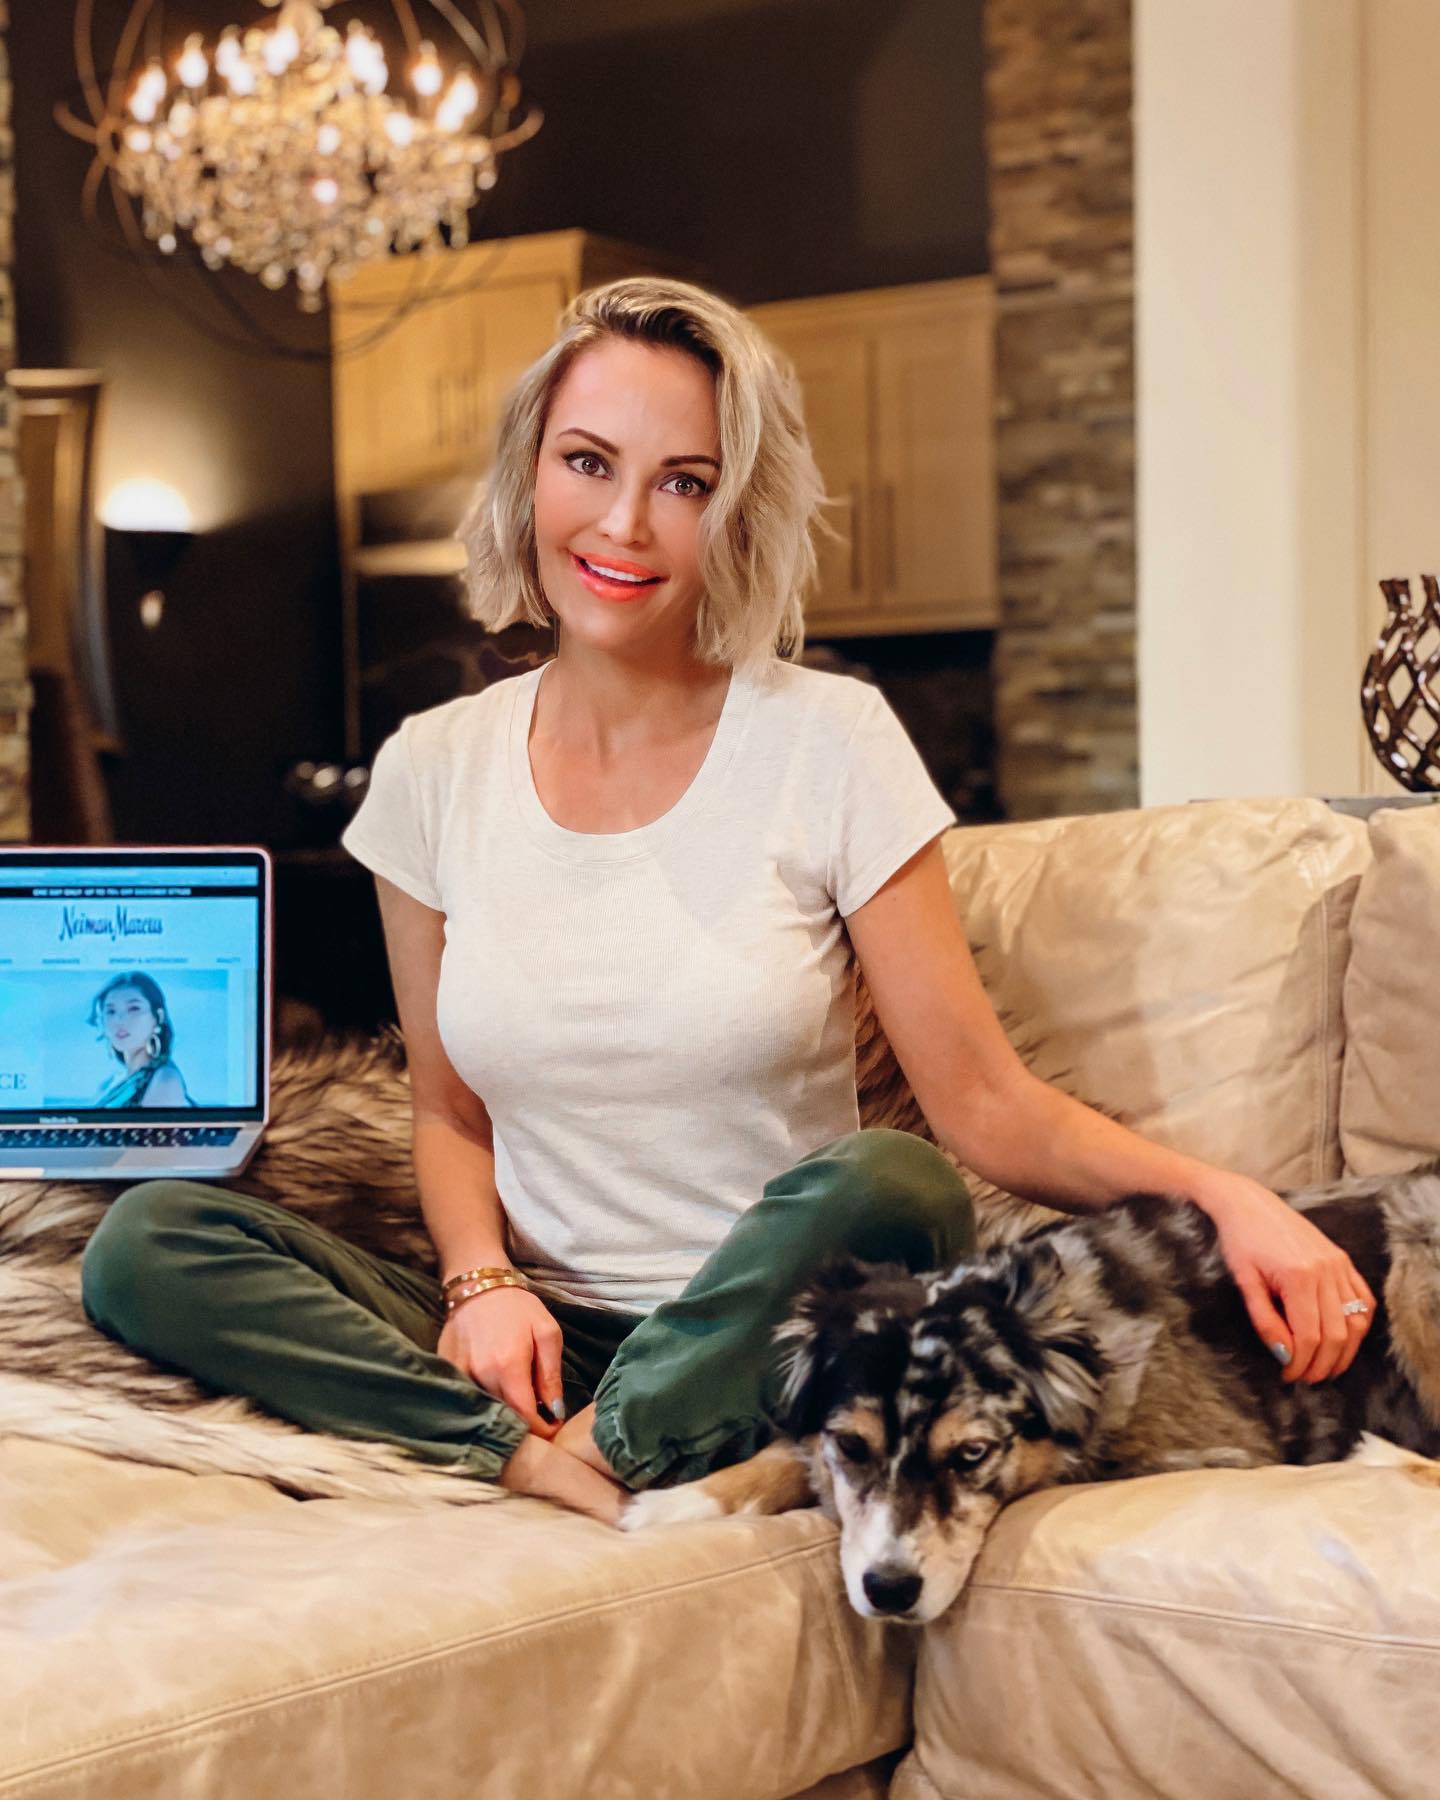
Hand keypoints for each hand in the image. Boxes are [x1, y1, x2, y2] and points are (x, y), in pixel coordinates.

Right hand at [436, 1286, 565, 1437]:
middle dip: (524, 1422)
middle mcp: (481, 1375)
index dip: (541, 1430)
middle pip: (504, 1417)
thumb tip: (556, 1411)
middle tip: (538, 1415)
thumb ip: (551, 1374)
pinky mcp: (445, 1370)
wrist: (478, 1284)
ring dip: (502, 1412)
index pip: (525, 1417)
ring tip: (517, 1402)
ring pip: (484, 1409)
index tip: (552, 1428)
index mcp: (509, 1366)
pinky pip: (466, 1396)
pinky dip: (481, 1401)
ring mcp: (459, 1374)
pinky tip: (493, 1392)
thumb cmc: (518, 1307)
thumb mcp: (547, 1333)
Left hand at [1193, 1170, 1376, 1383]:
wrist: (1248, 1203)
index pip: (1310, 1335)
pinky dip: (1358, 1324)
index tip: (1288, 1376)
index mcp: (1299, 1275)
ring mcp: (1339, 1264)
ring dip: (1345, 1351)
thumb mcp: (1245, 1282)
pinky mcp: (1343, 1260)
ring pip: (1356, 1321)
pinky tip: (1343, 1339)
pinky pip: (1364, 1299)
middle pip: (1337, 1334)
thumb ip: (1265, 1320)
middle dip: (1323, 1364)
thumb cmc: (1240, 1241)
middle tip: (1305, 1378)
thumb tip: (1284, 1356)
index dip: (1301, 1363)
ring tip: (1325, 1367)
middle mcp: (1326, 1270)